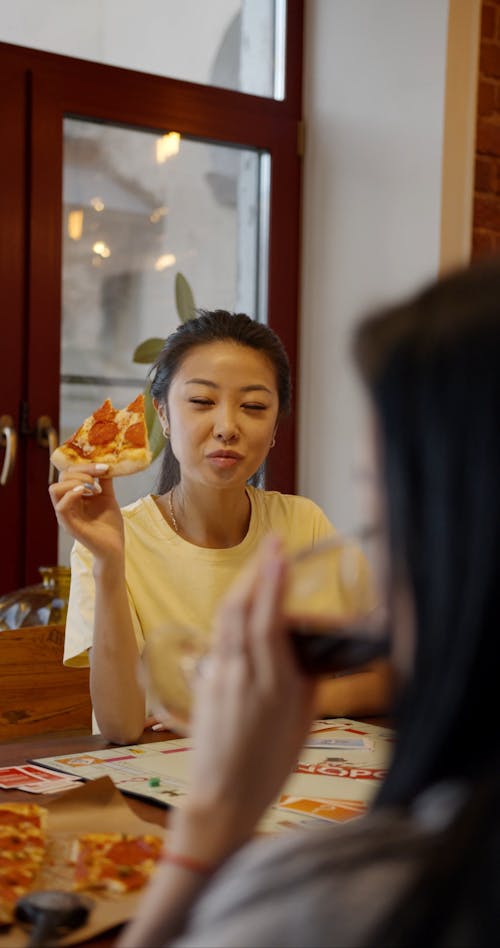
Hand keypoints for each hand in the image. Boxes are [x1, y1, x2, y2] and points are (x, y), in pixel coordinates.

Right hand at [49, 464, 124, 562]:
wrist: (114, 547)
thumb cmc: (109, 525)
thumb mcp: (107, 497)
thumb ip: (104, 482)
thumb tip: (106, 463)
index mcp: (74, 497)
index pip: (70, 473)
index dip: (85, 466)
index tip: (105, 467)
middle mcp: (66, 504)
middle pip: (61, 477)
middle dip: (81, 472)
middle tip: (98, 480)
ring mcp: (66, 515)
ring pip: (54, 489)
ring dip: (75, 482)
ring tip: (93, 488)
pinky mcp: (69, 525)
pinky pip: (61, 507)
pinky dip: (72, 495)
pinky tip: (87, 493)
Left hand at [170, 534, 315, 863]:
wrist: (222, 799)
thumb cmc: (270, 768)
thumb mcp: (302, 724)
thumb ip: (304, 681)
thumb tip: (307, 649)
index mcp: (271, 687)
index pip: (267, 622)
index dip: (272, 583)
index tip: (279, 553)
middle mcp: (240, 675)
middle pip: (241, 609)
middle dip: (256, 570)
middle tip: (272, 543)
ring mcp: (218, 676)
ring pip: (226, 617)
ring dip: (243, 584)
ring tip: (260, 564)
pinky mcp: (205, 681)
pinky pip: (220, 634)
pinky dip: (234, 609)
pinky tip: (244, 602)